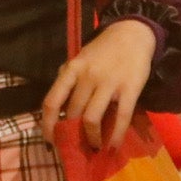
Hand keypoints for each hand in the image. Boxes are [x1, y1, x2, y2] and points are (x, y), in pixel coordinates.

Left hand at [41, 18, 155, 150]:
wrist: (133, 33)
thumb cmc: (103, 49)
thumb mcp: (80, 59)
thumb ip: (68, 78)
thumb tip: (57, 106)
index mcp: (71, 69)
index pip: (52, 101)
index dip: (47, 124)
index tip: (50, 139)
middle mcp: (86, 77)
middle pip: (73, 113)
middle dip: (73, 134)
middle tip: (77, 146)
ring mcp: (108, 83)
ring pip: (91, 119)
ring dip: (91, 138)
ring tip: (94, 147)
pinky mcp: (129, 89)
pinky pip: (120, 118)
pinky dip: (115, 136)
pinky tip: (113, 147)